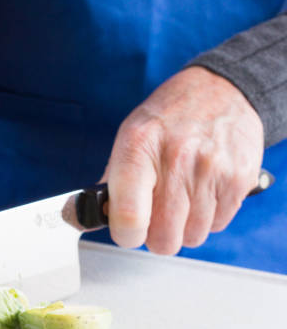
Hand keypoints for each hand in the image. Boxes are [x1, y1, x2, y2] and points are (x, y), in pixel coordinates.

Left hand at [102, 66, 264, 253]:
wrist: (220, 90)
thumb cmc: (167, 119)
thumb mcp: (129, 138)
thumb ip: (112, 183)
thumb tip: (88, 218)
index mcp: (138, 147)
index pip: (128, 216)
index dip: (126, 236)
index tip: (126, 233)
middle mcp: (176, 158)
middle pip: (164, 238)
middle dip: (157, 236)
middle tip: (155, 216)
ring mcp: (212, 169)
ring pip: (193, 236)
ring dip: (184, 227)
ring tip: (181, 198)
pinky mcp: (239, 178)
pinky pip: (218, 225)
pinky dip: (208, 217)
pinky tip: (202, 192)